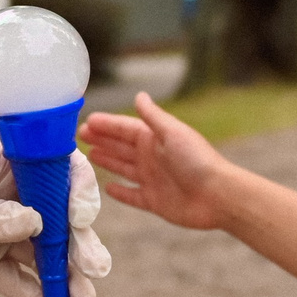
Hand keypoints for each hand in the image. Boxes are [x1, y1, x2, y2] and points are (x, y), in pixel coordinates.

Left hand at [0, 136, 111, 296]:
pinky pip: (14, 279)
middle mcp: (12, 196)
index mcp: (7, 163)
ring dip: (65, 273)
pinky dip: (31, 292)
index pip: (59, 172)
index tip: (79, 216)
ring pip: (42, 253)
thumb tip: (34, 224)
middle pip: (59, 219)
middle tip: (94, 268)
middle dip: (80, 243)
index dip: (78, 192)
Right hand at [80, 91, 238, 230]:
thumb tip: (139, 95)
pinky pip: (132, 195)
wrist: (217, 195)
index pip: (125, 128)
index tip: (87, 121)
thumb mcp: (172, 133)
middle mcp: (152, 157)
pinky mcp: (154, 201)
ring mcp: (152, 179)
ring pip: (123, 168)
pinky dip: (120, 192)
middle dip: (101, 140)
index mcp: (155, 139)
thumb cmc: (197, 160)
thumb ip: (153, 117)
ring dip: (107, 161)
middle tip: (79, 136)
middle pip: (121, 147)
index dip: (106, 125)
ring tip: (89, 156)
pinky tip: (107, 188)